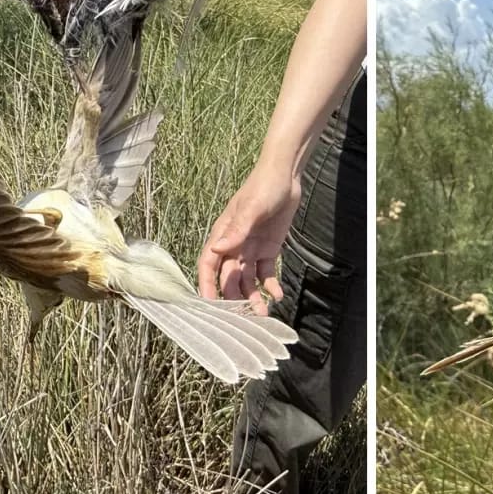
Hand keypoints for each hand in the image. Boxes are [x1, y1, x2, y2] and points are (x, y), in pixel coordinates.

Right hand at [197, 163, 300, 313]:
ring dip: (253, 296)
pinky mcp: (269, 250)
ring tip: (263, 313)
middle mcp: (234, 246)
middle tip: (243, 317)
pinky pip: (267, 273)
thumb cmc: (263, 187)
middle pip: (229, 277)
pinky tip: (277, 296)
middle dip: (234, 298)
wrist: (286, 176)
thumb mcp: (251, 208)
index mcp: (223, 235)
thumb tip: (218, 250)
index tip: (209, 305)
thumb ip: (236, 230)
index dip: (206, 285)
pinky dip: (270, 285)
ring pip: (248, 280)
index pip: (208, 265)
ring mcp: (251, 249)